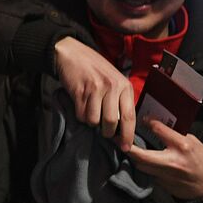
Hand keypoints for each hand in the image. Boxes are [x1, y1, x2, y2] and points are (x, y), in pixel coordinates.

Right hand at [54, 36, 135, 150]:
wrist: (72, 55)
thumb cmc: (95, 70)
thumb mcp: (114, 81)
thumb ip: (119, 100)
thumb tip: (121, 127)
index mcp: (124, 86)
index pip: (129, 116)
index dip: (127, 135)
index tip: (125, 147)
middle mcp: (112, 87)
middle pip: (111, 122)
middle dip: (107, 132)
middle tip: (103, 132)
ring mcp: (95, 89)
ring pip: (94, 120)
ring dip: (90, 121)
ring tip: (89, 111)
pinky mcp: (79, 92)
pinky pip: (80, 114)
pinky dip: (79, 115)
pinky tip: (79, 104)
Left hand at [127, 119, 202, 199]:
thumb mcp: (194, 143)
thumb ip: (175, 136)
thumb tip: (155, 126)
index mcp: (183, 146)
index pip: (160, 131)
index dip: (148, 123)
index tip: (141, 119)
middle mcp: (171, 161)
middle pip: (140, 154)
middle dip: (126, 145)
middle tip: (115, 137)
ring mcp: (165, 175)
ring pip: (139, 165)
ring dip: (131, 156)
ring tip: (122, 146)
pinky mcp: (161, 184)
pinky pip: (145, 173)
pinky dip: (139, 165)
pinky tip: (134, 159)